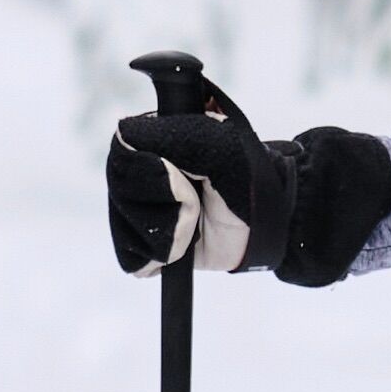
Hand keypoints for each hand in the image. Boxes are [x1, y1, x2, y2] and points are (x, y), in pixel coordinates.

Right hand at [107, 84, 390, 285]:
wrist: (270, 226)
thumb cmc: (248, 178)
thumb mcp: (218, 147)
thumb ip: (174, 135)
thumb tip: (126, 135)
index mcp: (154, 137)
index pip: (124, 148)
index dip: (154, 167)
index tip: (187, 174)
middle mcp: (140, 170)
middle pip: (120, 189)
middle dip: (162, 202)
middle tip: (197, 200)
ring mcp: (140, 208)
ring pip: (124, 223)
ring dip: (165, 230)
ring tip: (195, 223)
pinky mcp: (146, 245)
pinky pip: (130, 256)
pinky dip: (157, 256)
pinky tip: (183, 247)